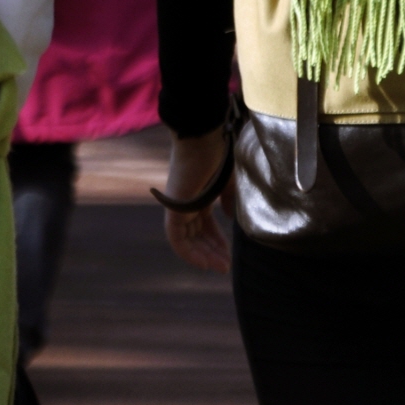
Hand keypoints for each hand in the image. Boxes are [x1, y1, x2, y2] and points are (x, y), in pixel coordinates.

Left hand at [161, 129, 231, 272]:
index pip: (206, 226)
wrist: (204, 137)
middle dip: (212, 252)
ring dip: (202, 256)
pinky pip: (177, 238)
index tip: (230, 256)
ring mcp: (178, 207)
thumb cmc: (219, 153)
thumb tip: (230, 217)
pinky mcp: (173, 209)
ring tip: (219, 267)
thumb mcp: (229, 181)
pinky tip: (205, 263)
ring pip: (187, 240)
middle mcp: (187, 204)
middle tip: (226, 267)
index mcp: (199, 197)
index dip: (217, 242)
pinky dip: (189, 253)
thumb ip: (229, 200)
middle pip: (197, 236)